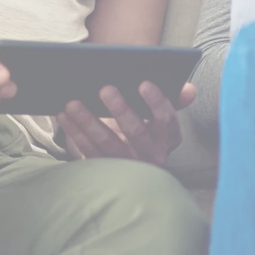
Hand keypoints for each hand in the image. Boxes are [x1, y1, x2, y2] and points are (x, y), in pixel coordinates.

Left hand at [55, 82, 195, 166]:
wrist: (134, 156)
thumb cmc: (147, 123)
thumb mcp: (161, 114)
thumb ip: (174, 98)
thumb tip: (189, 89)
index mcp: (169, 137)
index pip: (167, 119)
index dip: (157, 102)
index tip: (143, 83)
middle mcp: (152, 154)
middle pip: (137, 133)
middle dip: (120, 110)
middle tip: (104, 88)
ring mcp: (129, 166)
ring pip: (108, 144)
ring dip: (89, 121)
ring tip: (73, 102)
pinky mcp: (107, 172)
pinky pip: (90, 152)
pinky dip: (76, 133)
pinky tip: (64, 115)